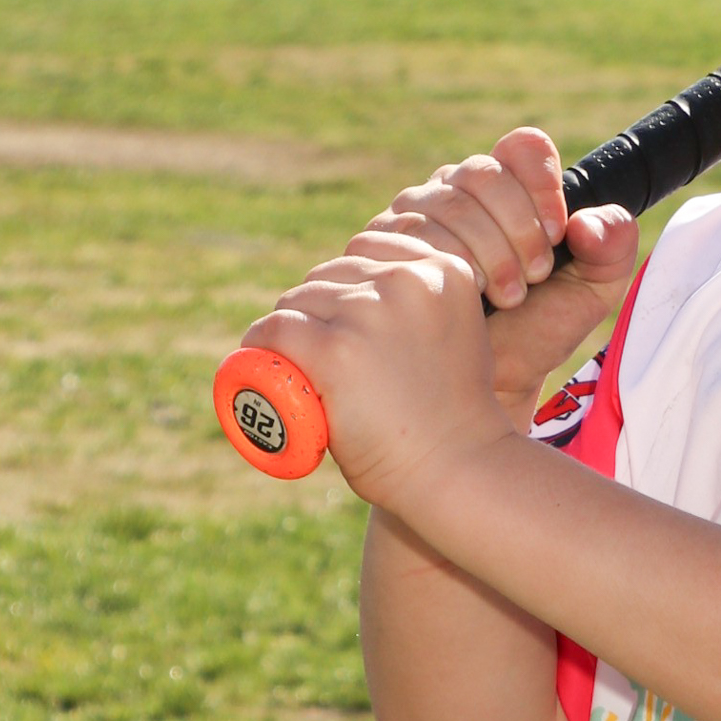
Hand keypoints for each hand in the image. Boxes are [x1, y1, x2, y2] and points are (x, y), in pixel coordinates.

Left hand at [241, 240, 514, 515]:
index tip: (349, 324)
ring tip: (305, 371)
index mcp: (444, 271)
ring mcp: (368, 314)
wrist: (459, 471)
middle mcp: (408, 281)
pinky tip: (261, 361)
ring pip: (298, 300)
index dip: (350, 286)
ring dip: (293, 332)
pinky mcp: (333, 350)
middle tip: (327, 360)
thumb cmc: (455, 418)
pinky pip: (275, 330)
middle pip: (328, 275)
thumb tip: (367, 287)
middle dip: (320, 312)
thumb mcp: (457, 336)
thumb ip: (423, 304)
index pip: (368, 249)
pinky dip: (261, 345)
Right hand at [351, 128, 639, 422]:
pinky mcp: (380, 244)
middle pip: (483, 173)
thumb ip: (613, 248)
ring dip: (488, 255)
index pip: (522, 147)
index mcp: (507, 186)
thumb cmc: (537, 332)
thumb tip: (590, 223)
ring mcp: (412, 214)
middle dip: (518, 229)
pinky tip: (465, 302)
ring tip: (506, 300)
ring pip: (448, 205)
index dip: (542, 184)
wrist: (488, 381)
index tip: (558, 234)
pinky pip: (411, 235)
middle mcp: (455, 189)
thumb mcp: (593, 292)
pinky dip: (449, 268)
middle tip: (534, 277)